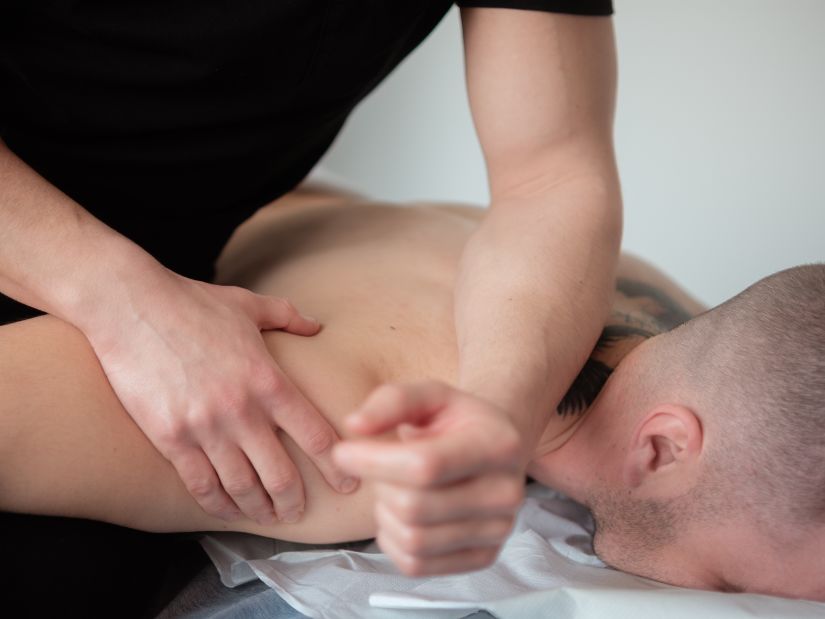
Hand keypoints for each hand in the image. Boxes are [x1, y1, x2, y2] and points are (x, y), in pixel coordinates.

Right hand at [87, 272, 356, 524]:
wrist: (129, 306)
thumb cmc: (191, 303)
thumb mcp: (248, 304)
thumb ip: (288, 316)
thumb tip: (316, 326)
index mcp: (268, 380)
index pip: (315, 435)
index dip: (335, 465)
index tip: (345, 483)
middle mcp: (242, 410)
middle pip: (281, 474)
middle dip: (294, 501)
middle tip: (299, 512)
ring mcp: (205, 427)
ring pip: (242, 487)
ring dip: (259, 510)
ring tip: (268, 518)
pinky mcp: (171, 437)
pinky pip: (201, 484)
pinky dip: (218, 505)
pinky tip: (227, 511)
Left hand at [333, 380, 524, 575]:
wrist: (492, 447)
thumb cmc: (456, 421)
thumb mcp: (430, 395)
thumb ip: (392, 401)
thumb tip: (355, 425)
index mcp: (498, 445)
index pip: (426, 465)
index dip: (374, 462)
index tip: (343, 452)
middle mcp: (506, 492)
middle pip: (414, 507)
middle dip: (381, 485)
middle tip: (382, 466)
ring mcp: (498, 530)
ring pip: (413, 540)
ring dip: (386, 514)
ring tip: (395, 486)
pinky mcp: (484, 557)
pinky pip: (417, 565)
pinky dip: (393, 541)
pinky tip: (400, 514)